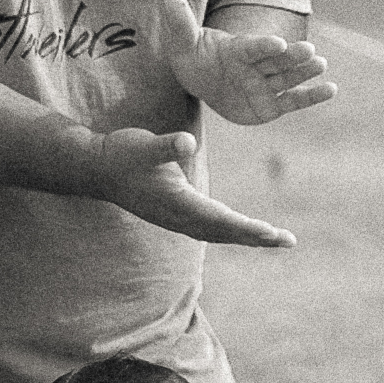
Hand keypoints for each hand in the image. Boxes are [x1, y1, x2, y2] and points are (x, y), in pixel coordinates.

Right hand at [83, 123, 294, 249]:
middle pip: (224, 233)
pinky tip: (241, 230)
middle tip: (288, 241)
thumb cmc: (121, 153)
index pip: (220, 220)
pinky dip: (230, 231)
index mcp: (178, 202)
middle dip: (256, 238)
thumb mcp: (143, 144)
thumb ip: (167, 145)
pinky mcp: (172, 215)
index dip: (247, 228)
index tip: (272, 233)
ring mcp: (175, 219)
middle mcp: (179, 217)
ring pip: (217, 233)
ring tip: (274, 239)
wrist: (95, 168)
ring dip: (246, 237)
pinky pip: (208, 229)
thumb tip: (189, 141)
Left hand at [153, 0, 336, 127]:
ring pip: (288, 77)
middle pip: (276, 60)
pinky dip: (312, 96)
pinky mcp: (271, 105)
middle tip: (309, 50)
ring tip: (321, 64)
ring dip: (305, 72)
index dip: (263, 45)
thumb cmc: (194, 57)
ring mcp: (266, 84)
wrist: (203, 79)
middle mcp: (256, 65)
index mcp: (238, 48)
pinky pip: (293, 100)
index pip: (252, 47)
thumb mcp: (182, 41)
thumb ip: (180, 22)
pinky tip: (331, 90)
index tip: (276, 43)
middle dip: (292, 56)